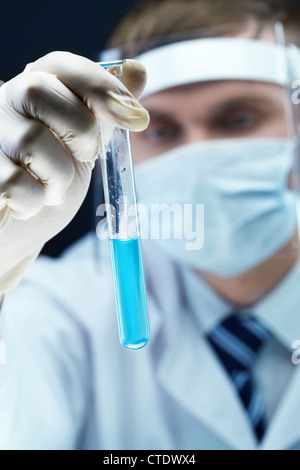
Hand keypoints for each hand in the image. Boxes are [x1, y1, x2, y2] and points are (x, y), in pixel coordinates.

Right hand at [0, 51, 148, 293]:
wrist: (20, 226)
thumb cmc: (51, 181)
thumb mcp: (84, 145)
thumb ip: (105, 110)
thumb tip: (136, 71)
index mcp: (33, 90)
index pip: (62, 65)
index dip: (101, 86)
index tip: (138, 119)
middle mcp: (2, 104)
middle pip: (38, 91)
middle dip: (80, 134)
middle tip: (84, 159)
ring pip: (32, 142)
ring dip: (59, 179)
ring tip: (52, 190)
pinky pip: (16, 184)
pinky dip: (35, 203)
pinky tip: (30, 205)